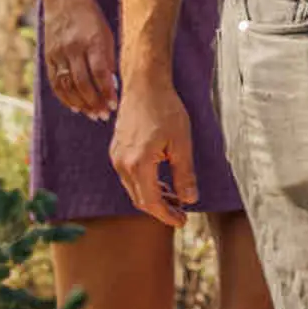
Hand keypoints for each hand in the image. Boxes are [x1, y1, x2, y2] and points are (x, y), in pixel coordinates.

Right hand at [40, 0, 119, 121]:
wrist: (64, 0)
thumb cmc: (92, 18)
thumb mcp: (107, 34)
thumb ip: (108, 58)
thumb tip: (113, 85)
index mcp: (93, 40)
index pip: (100, 72)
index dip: (107, 91)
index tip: (115, 105)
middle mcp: (73, 47)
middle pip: (82, 82)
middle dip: (94, 102)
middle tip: (104, 115)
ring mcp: (58, 52)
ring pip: (67, 85)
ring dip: (80, 103)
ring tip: (92, 114)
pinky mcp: (48, 56)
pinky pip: (55, 81)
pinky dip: (64, 97)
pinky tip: (75, 106)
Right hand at [109, 80, 194, 227]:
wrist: (144, 86)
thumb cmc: (166, 110)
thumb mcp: (182, 143)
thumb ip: (185, 174)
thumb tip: (190, 199)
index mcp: (138, 164)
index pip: (150, 201)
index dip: (166, 215)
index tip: (182, 221)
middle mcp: (122, 163)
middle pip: (140, 198)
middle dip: (160, 209)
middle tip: (181, 214)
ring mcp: (116, 157)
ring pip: (133, 188)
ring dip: (153, 197)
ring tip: (175, 200)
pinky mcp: (117, 151)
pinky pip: (129, 176)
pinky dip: (145, 185)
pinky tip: (162, 184)